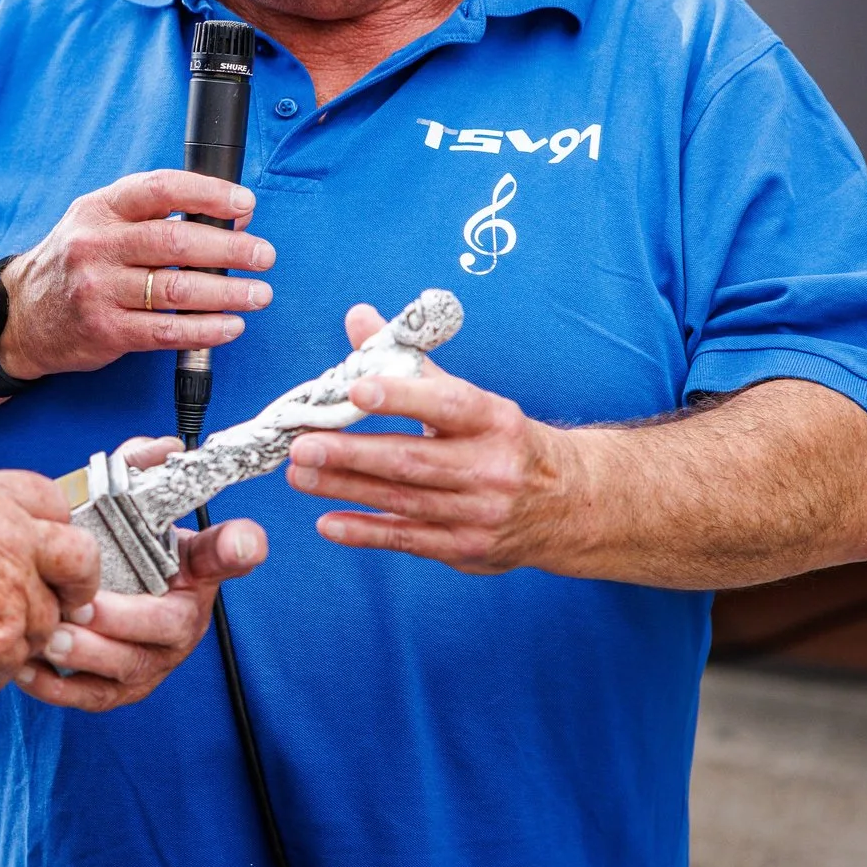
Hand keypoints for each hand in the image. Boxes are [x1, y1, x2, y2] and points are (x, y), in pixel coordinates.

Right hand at [0, 170, 274, 381]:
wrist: (23, 314)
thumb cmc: (77, 263)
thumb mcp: (102, 223)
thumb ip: (155, 216)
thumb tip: (229, 220)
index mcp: (100, 208)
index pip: (161, 189)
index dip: (209, 194)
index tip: (244, 204)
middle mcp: (96, 245)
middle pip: (175, 242)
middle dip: (230, 249)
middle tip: (263, 256)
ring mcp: (98, 289)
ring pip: (176, 290)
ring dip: (228, 292)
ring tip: (258, 294)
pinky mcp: (105, 330)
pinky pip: (166, 332)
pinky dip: (205, 330)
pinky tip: (230, 326)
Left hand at [0, 436, 267, 708]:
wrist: (89, 591)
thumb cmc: (115, 550)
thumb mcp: (128, 508)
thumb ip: (141, 473)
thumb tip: (162, 447)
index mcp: (193, 573)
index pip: (224, 555)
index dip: (235, 548)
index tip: (241, 541)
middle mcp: (181, 621)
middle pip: (164, 629)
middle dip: (120, 621)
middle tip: (80, 605)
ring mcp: (152, 661)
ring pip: (126, 669)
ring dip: (86, 655)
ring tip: (49, 637)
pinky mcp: (118, 689)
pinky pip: (91, 696)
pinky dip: (59, 687)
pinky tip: (28, 668)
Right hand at [0, 468, 102, 697]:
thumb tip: (37, 542)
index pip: (50, 498)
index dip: (54, 528)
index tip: (51, 550)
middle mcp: (0, 532)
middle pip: (79, 554)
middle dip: (78, 582)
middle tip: (68, 598)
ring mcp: (7, 586)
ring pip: (50, 615)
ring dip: (24, 630)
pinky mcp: (3, 636)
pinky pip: (24, 654)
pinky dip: (1, 664)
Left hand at [285, 305, 588, 574]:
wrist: (568, 503)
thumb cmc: (500, 439)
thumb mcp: (469, 398)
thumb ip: (408, 363)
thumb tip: (358, 317)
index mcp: (494, 419)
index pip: (446, 404)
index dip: (402, 397)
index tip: (356, 389)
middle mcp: (491, 468)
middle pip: (412, 460)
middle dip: (352, 453)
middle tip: (301, 444)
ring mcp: (480, 513)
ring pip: (403, 501)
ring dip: (346, 488)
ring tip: (298, 475)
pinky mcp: (467, 549)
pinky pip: (409, 540)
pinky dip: (366, 533)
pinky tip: (328, 522)